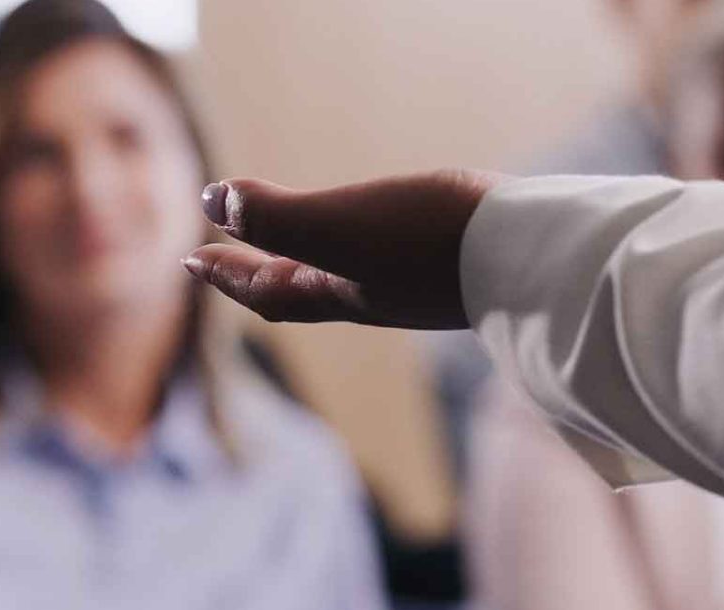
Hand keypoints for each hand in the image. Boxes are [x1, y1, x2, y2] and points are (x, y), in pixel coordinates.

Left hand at [182, 170, 507, 329]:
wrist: (531, 254)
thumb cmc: (428, 242)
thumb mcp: (336, 226)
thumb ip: (273, 217)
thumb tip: (212, 199)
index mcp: (336, 293)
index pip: (265, 289)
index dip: (225, 274)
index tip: (191, 258)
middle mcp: (373, 295)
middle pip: (296, 288)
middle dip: (253, 271)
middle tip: (217, 255)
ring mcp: (415, 284)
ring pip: (340, 279)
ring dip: (301, 262)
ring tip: (286, 246)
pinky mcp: (454, 265)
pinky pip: (386, 261)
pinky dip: (357, 250)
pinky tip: (377, 234)